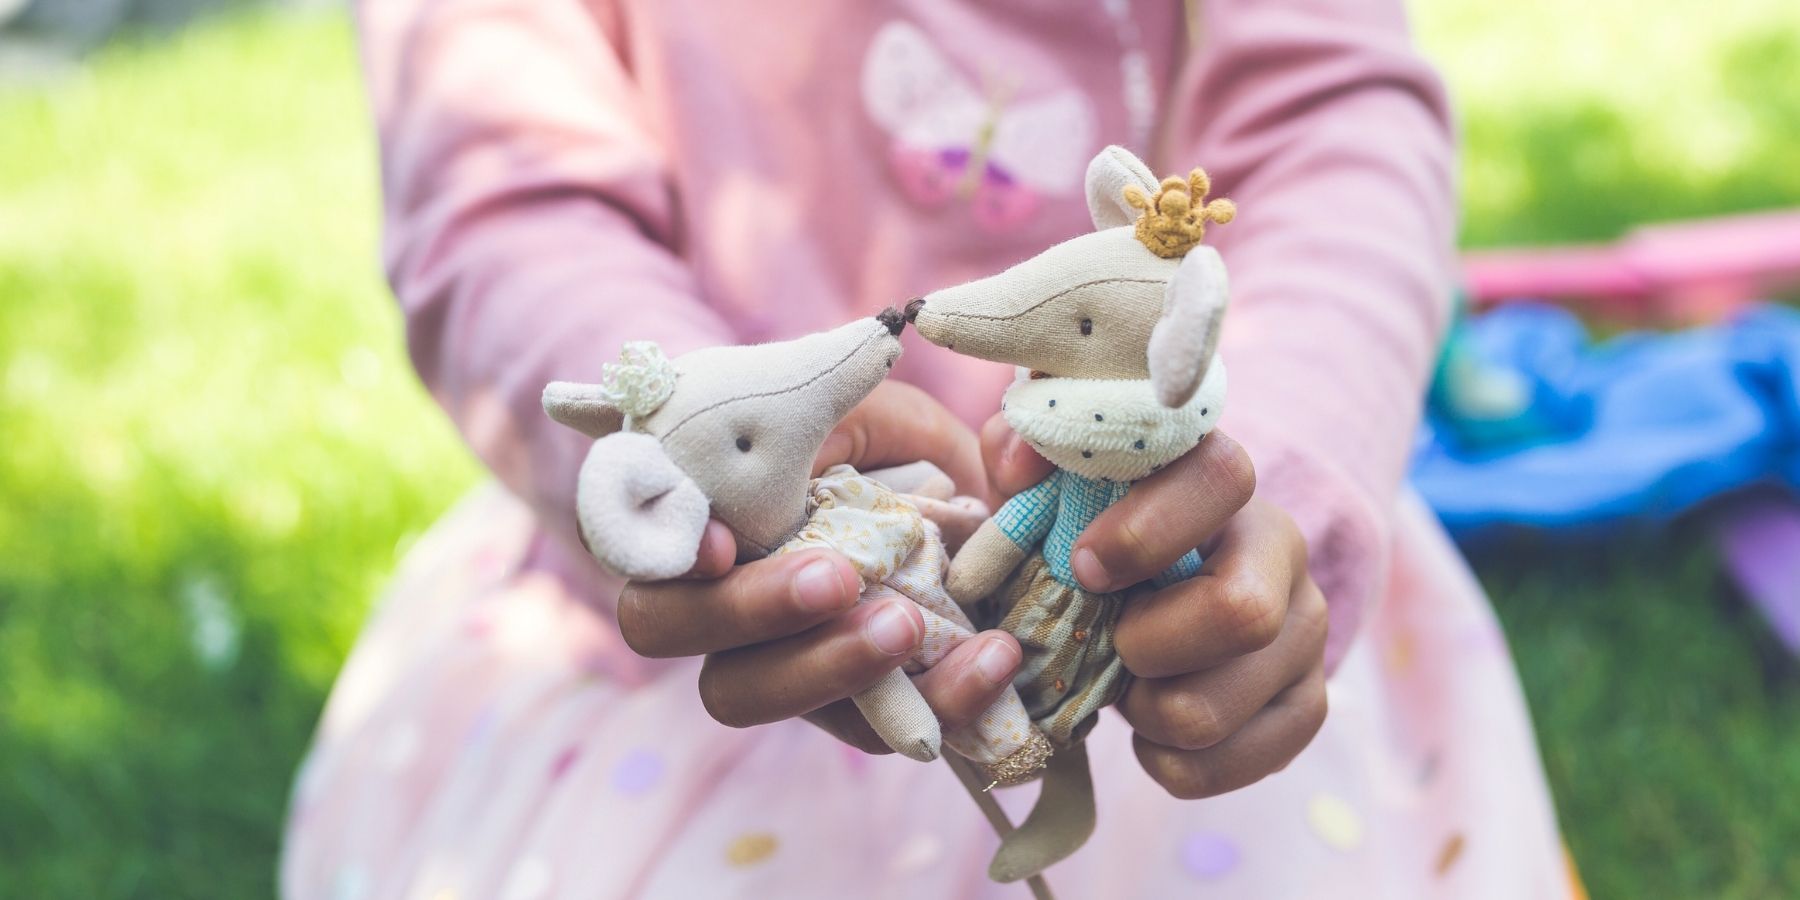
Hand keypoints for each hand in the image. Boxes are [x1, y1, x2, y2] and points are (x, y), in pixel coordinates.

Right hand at [616, 381, 1021, 753]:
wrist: (974, 510)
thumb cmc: (892, 448)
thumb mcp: (872, 412)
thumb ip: (841, 415)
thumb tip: (827, 425)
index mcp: (700, 511)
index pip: (642, 536)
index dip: (666, 546)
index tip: (720, 544)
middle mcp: (713, 595)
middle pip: (669, 628)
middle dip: (748, 609)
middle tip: (837, 579)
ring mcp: (773, 659)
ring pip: (752, 695)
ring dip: (828, 667)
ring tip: (908, 625)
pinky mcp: (852, 709)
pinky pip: (871, 730)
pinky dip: (937, 700)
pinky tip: (994, 655)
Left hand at [982, 416, 1328, 798]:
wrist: (1156, 593)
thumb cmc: (1096, 531)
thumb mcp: (1052, 485)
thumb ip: (1020, 453)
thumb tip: (1018, 463)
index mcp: (1224, 482)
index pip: (1223, 478)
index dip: (1147, 529)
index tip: (1084, 565)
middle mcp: (1283, 553)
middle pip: (1243, 612)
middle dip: (1148, 642)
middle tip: (1110, 640)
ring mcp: (1305, 633)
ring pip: (1221, 704)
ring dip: (1147, 710)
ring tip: (1125, 686)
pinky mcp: (1305, 704)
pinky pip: (1238, 762)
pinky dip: (1171, 762)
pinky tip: (1149, 730)